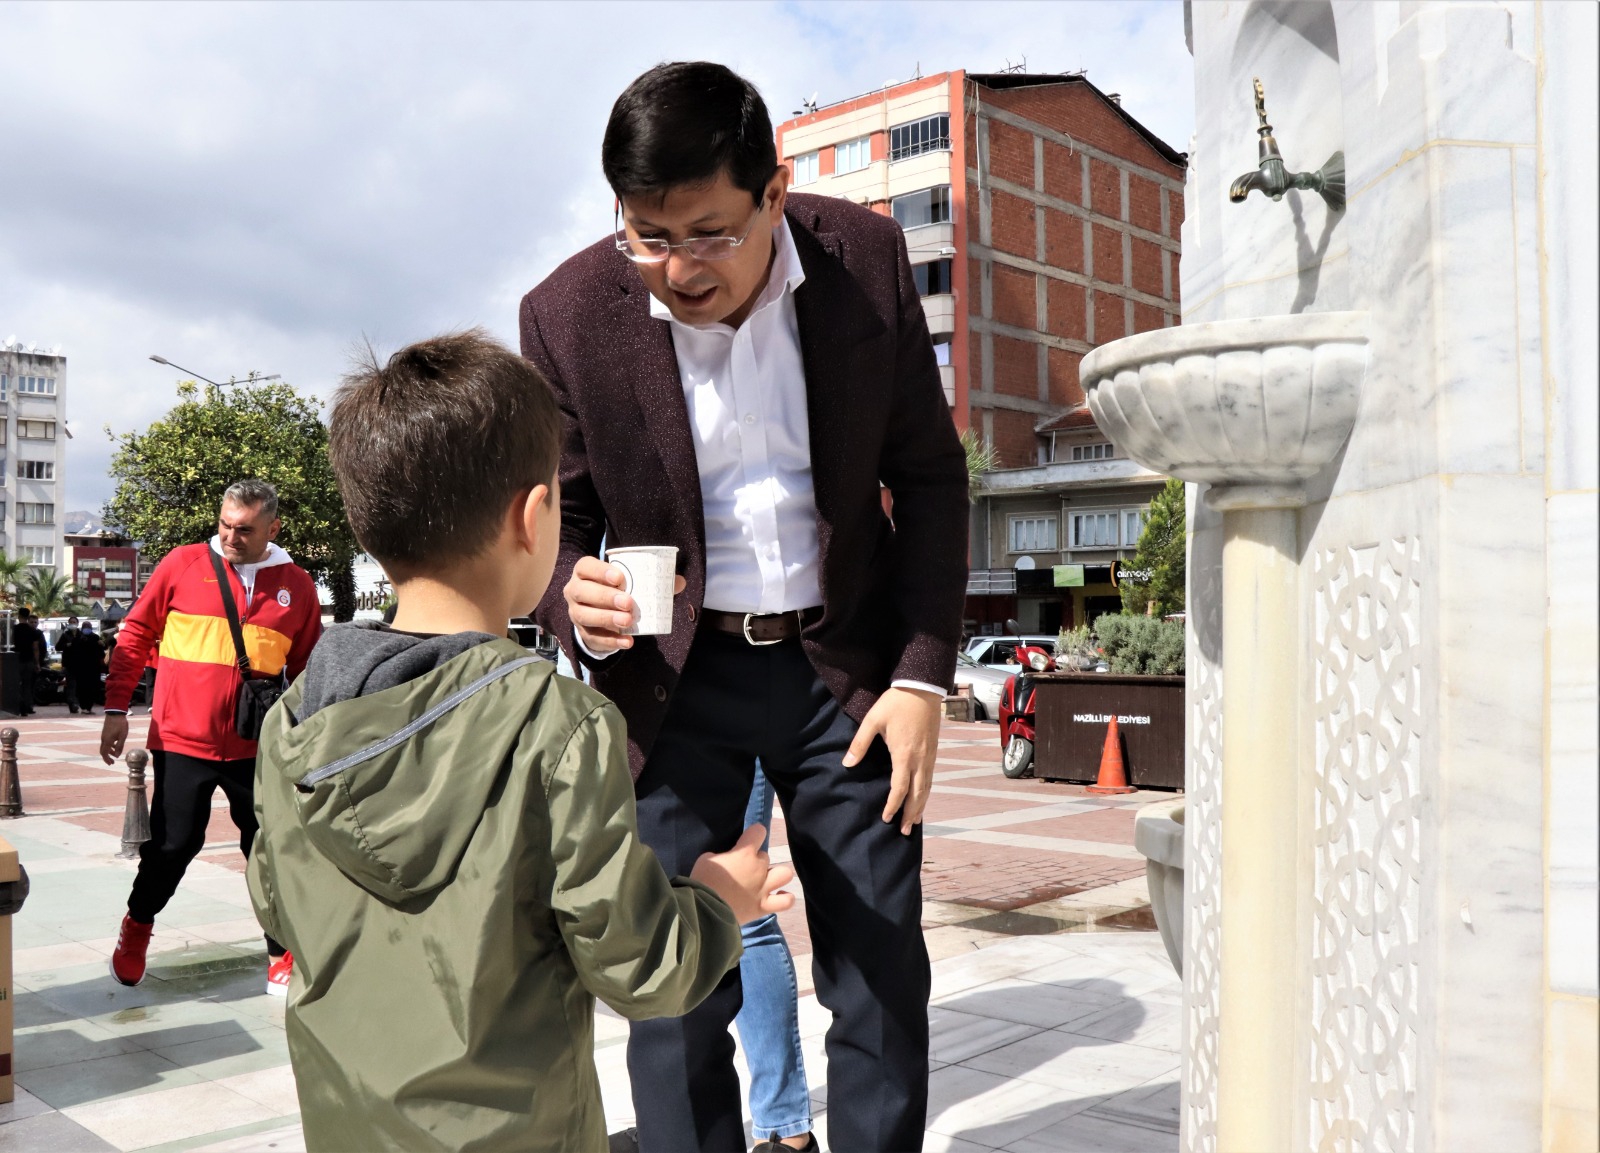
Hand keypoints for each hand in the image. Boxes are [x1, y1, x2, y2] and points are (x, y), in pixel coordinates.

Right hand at [100, 714, 128, 764]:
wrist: (115, 713)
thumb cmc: (120, 724)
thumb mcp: (123, 736)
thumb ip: (120, 746)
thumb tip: (117, 755)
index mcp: (107, 741)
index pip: (104, 753)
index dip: (107, 759)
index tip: (111, 764)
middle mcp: (103, 739)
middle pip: (103, 751)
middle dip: (107, 757)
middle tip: (112, 762)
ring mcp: (104, 735)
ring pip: (104, 746)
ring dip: (109, 751)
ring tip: (115, 754)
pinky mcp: (105, 732)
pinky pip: (106, 742)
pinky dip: (109, 746)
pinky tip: (115, 745)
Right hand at [563, 555, 686, 655]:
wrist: (601, 612)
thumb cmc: (618, 590)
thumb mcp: (631, 581)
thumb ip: (654, 580)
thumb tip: (679, 582)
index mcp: (584, 572)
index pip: (586, 567)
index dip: (599, 571)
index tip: (620, 578)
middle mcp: (575, 590)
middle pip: (582, 592)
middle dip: (605, 597)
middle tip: (628, 603)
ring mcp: (576, 613)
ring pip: (584, 616)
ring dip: (606, 619)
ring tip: (627, 621)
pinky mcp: (583, 633)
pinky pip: (593, 638)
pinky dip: (611, 641)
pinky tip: (627, 641)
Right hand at [690, 823, 795, 923]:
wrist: (703, 910)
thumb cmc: (702, 881)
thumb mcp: (707, 859)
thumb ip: (723, 856)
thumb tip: (729, 860)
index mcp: (745, 853)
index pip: (759, 831)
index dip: (753, 834)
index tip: (747, 840)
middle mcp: (759, 868)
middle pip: (765, 856)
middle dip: (755, 861)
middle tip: (742, 870)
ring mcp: (764, 888)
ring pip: (785, 874)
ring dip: (776, 875)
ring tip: (766, 880)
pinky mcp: (764, 907)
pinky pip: (786, 901)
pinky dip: (785, 898)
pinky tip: (778, 895)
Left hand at [842, 686, 941, 834]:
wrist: (922, 688)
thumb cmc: (896, 703)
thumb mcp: (872, 720)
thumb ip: (860, 744)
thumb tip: (847, 763)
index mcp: (904, 755)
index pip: (899, 788)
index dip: (893, 805)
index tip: (886, 818)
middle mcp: (920, 760)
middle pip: (917, 794)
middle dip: (911, 814)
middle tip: (905, 831)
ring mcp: (930, 756)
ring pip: (927, 788)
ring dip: (921, 806)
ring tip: (915, 822)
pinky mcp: (934, 751)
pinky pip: (931, 778)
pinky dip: (927, 793)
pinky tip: (923, 797)